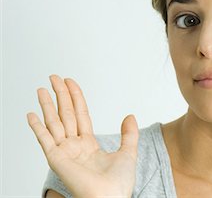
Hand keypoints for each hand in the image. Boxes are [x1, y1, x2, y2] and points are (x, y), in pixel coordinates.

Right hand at [27, 75, 138, 197]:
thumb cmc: (118, 184)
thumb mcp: (128, 152)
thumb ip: (129, 134)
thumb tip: (130, 116)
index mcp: (89, 144)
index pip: (80, 114)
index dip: (75, 98)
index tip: (70, 82)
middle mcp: (74, 146)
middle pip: (66, 114)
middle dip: (60, 95)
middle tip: (54, 77)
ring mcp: (64, 152)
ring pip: (54, 122)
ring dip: (47, 105)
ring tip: (42, 88)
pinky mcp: (57, 159)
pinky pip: (45, 139)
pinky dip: (36, 127)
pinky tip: (31, 114)